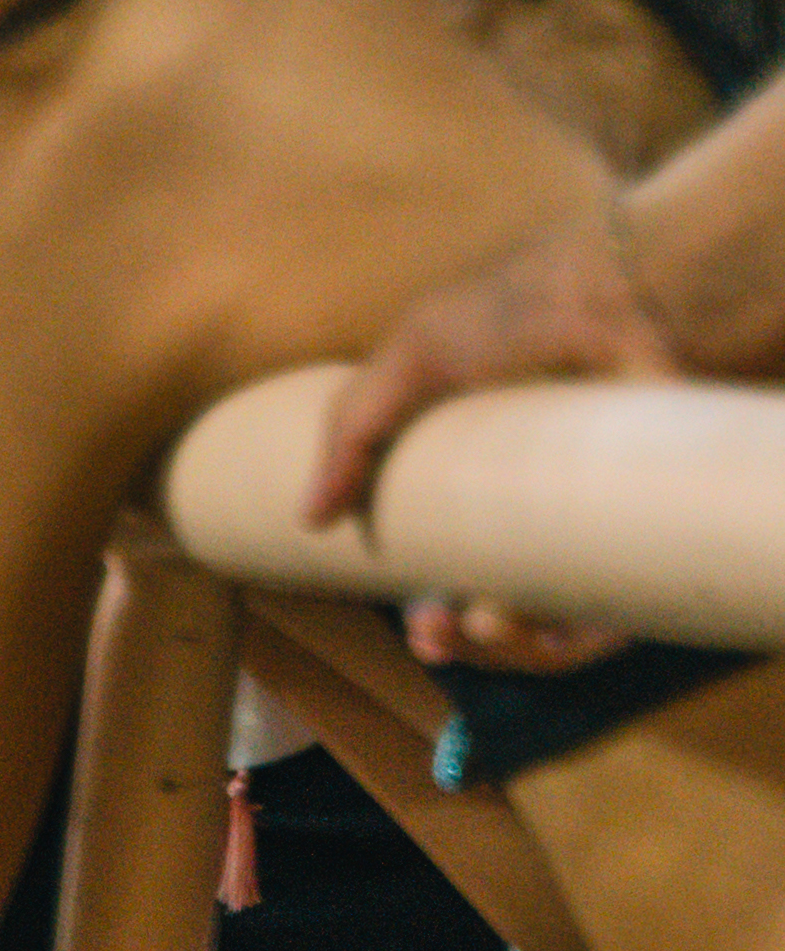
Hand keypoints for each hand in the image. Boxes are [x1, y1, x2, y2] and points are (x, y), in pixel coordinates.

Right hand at [304, 204, 685, 636]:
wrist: (617, 297)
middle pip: (500, 613)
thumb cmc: (514, 312)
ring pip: (549, 634)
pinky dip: (556, 642)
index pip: (460, 570)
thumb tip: (308, 522)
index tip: (414, 623)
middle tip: (430, 634)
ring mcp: (594, 528)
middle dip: (459, 643)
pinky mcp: (641, 539)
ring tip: (477, 627)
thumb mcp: (409, 357)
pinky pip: (603, 629)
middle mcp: (543, 513)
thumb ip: (349, 434)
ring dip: (502, 653)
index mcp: (490, 481)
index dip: (432, 610)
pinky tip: (515, 621)